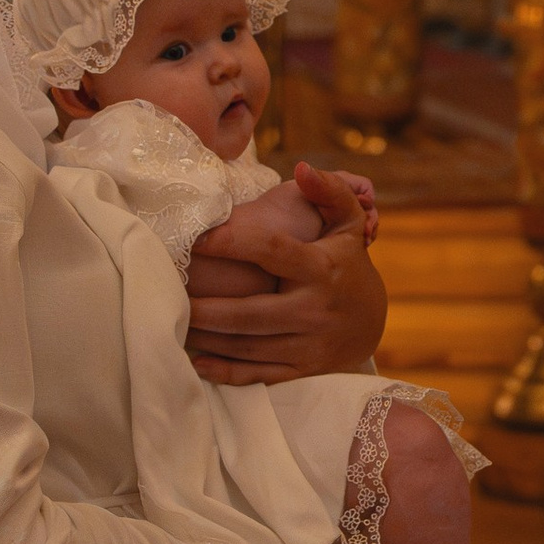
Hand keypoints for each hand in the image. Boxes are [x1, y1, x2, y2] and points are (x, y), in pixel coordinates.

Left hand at [186, 162, 387, 385]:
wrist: (373, 324)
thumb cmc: (349, 265)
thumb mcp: (347, 225)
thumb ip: (329, 192)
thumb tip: (301, 168)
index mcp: (322, 269)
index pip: (272, 252)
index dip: (231, 243)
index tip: (196, 239)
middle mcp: (315, 309)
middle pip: (248, 314)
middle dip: (204, 308)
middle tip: (169, 294)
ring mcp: (308, 345)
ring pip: (246, 346)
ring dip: (206, 335)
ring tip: (175, 319)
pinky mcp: (302, 371)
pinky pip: (255, 375)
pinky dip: (222, 370)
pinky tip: (196, 357)